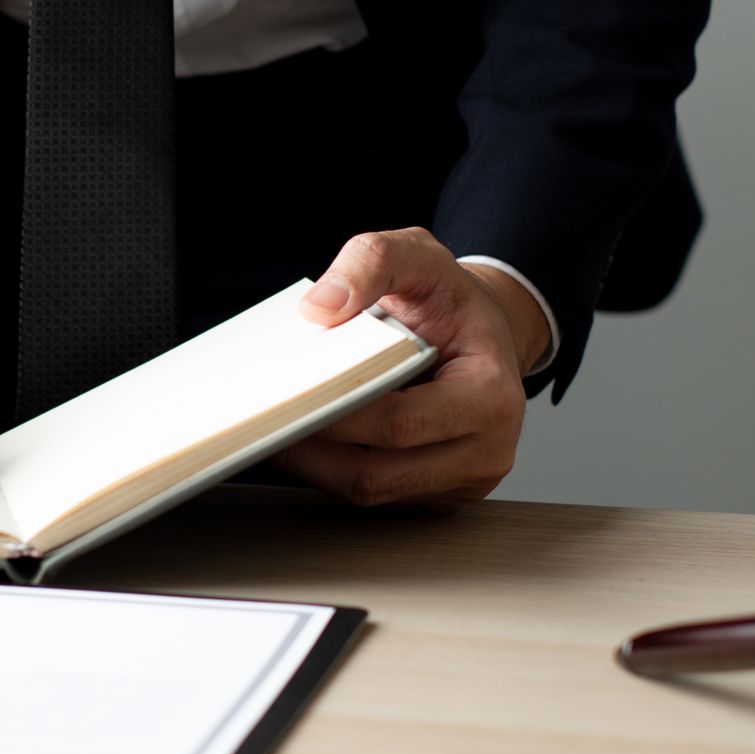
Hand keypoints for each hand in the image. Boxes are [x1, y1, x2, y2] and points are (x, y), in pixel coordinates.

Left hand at [275, 228, 549, 511]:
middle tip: (264, 420)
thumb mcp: (419, 256)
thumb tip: (319, 308)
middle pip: (377, 475)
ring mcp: (464, 481)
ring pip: (370, 493)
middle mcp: (486, 450)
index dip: (336, 417)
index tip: (288, 396)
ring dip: (315, 466)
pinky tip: (311, 439)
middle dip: (312, 450)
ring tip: (278, 428)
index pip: (398, 425)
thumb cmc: (451, 301)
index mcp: (490, 396)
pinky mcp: (438, 495)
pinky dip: (334, 470)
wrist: (481, 333)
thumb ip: (372, 263)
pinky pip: (377, 496)